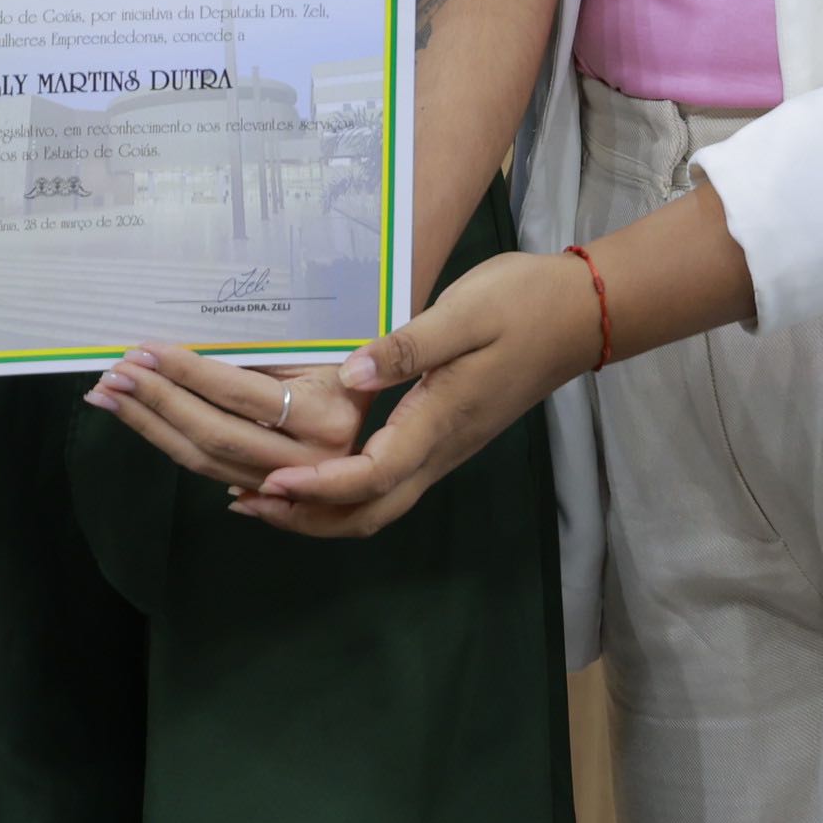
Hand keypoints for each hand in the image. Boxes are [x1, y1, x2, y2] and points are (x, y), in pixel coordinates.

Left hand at [87, 349, 367, 487]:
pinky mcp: (278, 493)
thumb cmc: (356, 354)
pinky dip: (171, 443)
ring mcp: (296, 483)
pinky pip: (213, 472)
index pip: (240, 394)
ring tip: (110, 396)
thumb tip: (177, 351)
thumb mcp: (319, 347)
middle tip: (111, 376)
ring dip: (151, 426)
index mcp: (328, 416)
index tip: (145, 350)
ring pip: (206, 462)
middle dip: (156, 403)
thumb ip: (261, 356)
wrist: (405, 396)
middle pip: (215, 435)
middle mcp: (314, 460)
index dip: (188, 373)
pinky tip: (142, 422)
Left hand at [236, 249, 604, 539]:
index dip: (317, 486)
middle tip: (243, 502)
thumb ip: (407, 347)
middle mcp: (440, 450)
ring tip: (261, 494)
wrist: (579, 315)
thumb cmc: (522, 304)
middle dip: (305, 518)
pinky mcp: (443, 438)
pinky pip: (386, 484)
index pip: (370, 477)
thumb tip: (351, 371)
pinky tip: (308, 467)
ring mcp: (444, 449)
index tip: (267, 481)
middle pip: (368, 513)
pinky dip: (340, 489)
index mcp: (439, 422)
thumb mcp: (464, 312)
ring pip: (376, 505)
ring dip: (318, 510)